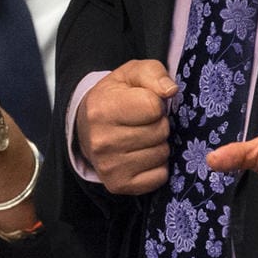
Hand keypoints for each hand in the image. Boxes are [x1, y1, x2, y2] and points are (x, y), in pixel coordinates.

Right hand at [76, 59, 177, 194]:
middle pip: (160, 131)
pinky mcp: (118, 185)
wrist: (86, 128)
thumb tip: (170, 91)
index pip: (154, 106)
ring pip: (162, 154)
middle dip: (159, 124)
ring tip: (141, 138)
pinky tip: (141, 156)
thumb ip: (153, 73)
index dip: (156, 103)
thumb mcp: (130, 74)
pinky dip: (157, 167)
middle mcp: (101, 141)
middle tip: (143, 122)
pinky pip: (159, 176)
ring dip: (158, 145)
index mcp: (102, 109)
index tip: (144, 104)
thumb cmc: (114, 97)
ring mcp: (109, 166)